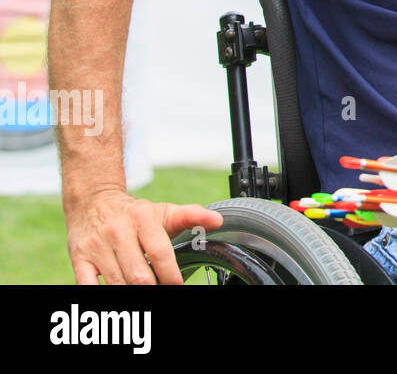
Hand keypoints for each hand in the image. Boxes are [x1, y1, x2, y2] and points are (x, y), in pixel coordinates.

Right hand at [65, 188, 223, 284]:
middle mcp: (118, 232)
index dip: (170, 274)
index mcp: (143, 219)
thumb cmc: (134, 213)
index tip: (177, 285)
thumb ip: (192, 216)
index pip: (160, 253)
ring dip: (132, 292)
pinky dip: (102, 294)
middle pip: (138, 274)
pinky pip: (88, 285)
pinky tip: (118, 292)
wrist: (93, 201)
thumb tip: (218, 220)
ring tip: (145, 289)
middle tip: (161, 289)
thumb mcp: (163, 211)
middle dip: (152, 288)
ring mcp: (97, 246)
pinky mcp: (79, 258)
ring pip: (117, 283)